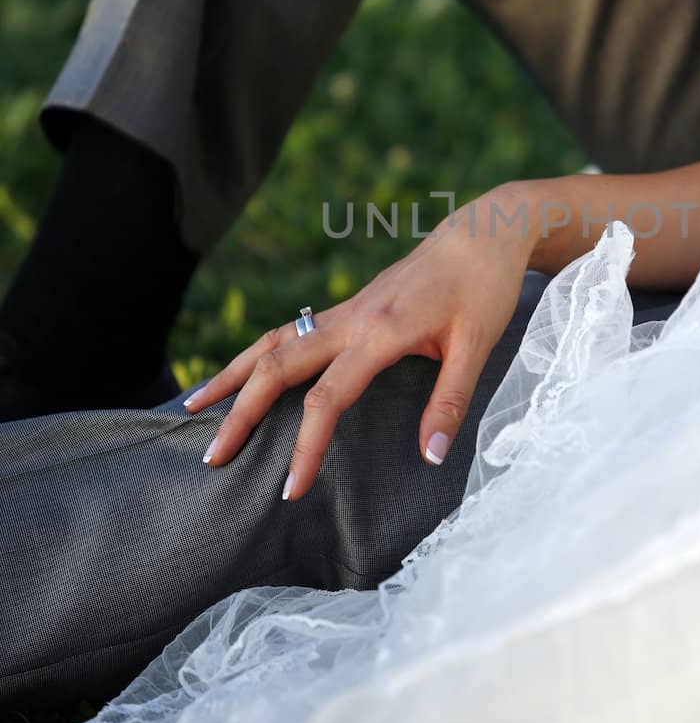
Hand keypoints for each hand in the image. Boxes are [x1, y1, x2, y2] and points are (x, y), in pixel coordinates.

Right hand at [181, 188, 536, 501]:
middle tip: (211, 457)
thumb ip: (450, 402)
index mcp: (380, 332)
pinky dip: (256, 356)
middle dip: (239, 412)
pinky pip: (287, 333)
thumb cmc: (483, 289)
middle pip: (277, 366)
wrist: (481, 234)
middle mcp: (350, 319)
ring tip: (192, 406)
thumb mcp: (477, 347)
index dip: (305, 446)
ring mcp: (343, 311)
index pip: (327, 398)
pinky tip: (241, 375)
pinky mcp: (346, 309)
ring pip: (271, 342)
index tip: (290, 489)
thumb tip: (430, 459)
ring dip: (231, 375)